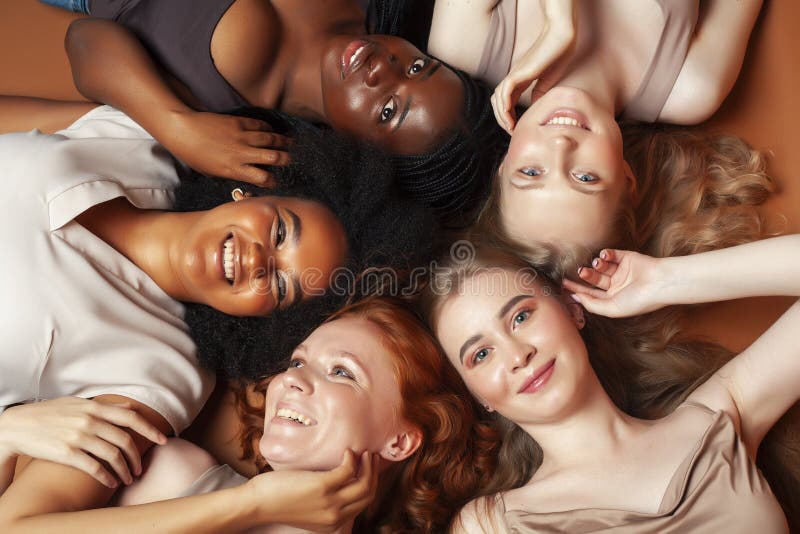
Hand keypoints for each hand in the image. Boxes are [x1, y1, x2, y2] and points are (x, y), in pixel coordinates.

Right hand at [0, 397, 166, 487]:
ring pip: (113, 455)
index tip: (163, 440)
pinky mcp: (68, 453)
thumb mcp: (77, 404)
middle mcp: (89, 421)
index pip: (131, 418)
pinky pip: (95, 467)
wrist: (18, 426)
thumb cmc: (49, 414)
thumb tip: (129, 407)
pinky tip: (111, 482)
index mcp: (94, 408)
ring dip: (125, 470)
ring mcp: (79, 437)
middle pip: (125, 440)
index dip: (150, 430)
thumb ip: (104, 406)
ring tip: (128, 479)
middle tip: (140, 469)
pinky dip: (107, 476)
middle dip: (137, 457)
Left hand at [165, 111, 290, 185]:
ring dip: (283, 142)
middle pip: (273, 158)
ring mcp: (242, 137)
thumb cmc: (194, 155)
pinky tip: (273, 130)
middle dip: (285, 159)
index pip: (263, 179)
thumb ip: (231, 174)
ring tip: (290, 144)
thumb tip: (245, 176)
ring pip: (271, 139)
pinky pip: (260, 125)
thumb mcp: (212, 173)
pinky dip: (269, 128)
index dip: (273, 181)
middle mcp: (242, 154)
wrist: (183, 131)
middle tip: (291, 160)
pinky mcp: (239, 122)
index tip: (276, 181)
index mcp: (234, 170)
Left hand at [248, 450, 377, 531]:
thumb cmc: (280, 500)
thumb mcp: (310, 508)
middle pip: (368, 494)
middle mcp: (335, 516)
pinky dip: (351, 458)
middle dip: (373, 473)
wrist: (258, 503)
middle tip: (370, 457)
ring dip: (367, 464)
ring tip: (363, 452)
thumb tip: (342, 478)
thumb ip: (327, 501)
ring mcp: (330, 502)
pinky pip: (348, 470)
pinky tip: (346, 452)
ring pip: (364, 484)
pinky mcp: (322, 486)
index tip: (369, 468)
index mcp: (333, 523)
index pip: (363, 504)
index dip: (371, 484)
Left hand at [491, 0, 575, 132]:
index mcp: (520, 81)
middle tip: (511, 131)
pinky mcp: (518, 73)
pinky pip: (504, 91)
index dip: (508, 117)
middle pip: (497, 101)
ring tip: (510, 127)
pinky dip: (503, 104)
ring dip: (501, 115)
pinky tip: (508, 115)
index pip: (506, 101)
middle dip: (502, 119)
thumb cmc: (557, 56)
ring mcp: (514, 75)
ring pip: (498, 97)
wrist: (562, 39)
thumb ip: (539, 95)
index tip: (515, 129)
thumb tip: (535, 109)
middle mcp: (513, 78)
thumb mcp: (547, 82)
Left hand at [562, 249, 667, 317]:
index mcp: (613, 299)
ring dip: (596, 265)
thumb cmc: (638, 300)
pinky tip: (604, 257)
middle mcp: (617, 285)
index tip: (563, 286)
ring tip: (597, 265)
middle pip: (594, 280)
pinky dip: (605, 255)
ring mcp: (622, 271)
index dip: (577, 290)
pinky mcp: (627, 258)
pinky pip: (611, 255)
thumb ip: (592, 305)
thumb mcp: (612, 309)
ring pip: (601, 267)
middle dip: (585, 276)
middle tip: (579, 272)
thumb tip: (575, 297)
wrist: (659, 283)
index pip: (591, 294)